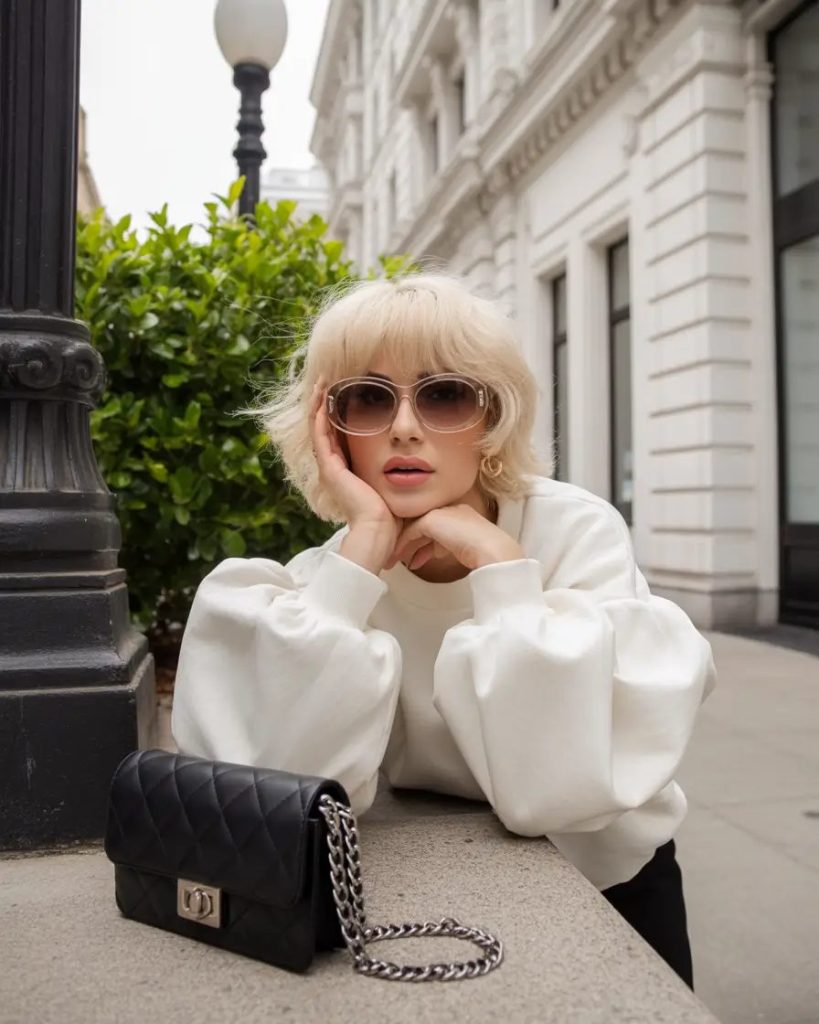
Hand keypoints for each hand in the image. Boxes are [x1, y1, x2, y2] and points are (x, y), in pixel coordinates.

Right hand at [309, 377, 402, 552]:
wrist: (379, 529)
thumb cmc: (391, 512)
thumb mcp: (391, 482)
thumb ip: (394, 469)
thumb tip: (412, 456)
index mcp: (346, 470)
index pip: (336, 435)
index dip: (336, 413)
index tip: (341, 392)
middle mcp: (334, 468)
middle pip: (323, 428)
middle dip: (324, 404)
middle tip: (325, 381)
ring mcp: (329, 469)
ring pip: (318, 429)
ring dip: (318, 405)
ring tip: (321, 384)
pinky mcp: (330, 469)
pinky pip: (321, 437)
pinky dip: (319, 418)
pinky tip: (322, 401)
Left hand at [384, 504, 524, 572]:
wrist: (491, 548)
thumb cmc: (482, 552)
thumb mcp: (458, 547)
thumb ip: (443, 545)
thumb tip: (428, 552)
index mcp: (458, 512)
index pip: (434, 525)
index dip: (421, 542)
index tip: (415, 558)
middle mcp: (448, 508)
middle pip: (422, 525)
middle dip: (409, 543)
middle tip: (398, 558)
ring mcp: (440, 511)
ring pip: (414, 527)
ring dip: (403, 546)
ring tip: (395, 562)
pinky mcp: (432, 519)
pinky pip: (412, 531)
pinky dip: (405, 545)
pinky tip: (402, 558)